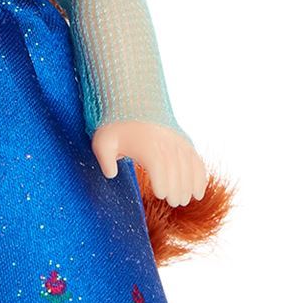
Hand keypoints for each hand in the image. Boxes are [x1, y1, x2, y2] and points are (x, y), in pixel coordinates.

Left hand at [91, 121, 207, 205]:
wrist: (134, 99)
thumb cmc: (116, 124)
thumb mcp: (103, 141)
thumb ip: (105, 160)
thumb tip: (111, 175)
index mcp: (147, 143)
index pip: (159, 165)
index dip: (162, 182)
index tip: (160, 195)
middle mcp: (166, 141)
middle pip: (176, 168)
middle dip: (178, 188)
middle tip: (174, 203)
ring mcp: (177, 140)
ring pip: (189, 165)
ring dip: (190, 183)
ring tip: (186, 200)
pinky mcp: (183, 140)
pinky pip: (195, 159)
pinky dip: (200, 175)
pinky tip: (199, 191)